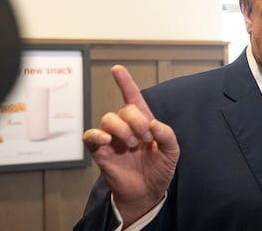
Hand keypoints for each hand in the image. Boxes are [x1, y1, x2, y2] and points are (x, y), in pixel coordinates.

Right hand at [82, 65, 179, 224]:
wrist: (148, 193)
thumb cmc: (158, 170)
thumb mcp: (172, 151)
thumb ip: (167, 135)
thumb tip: (154, 124)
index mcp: (143, 123)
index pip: (132, 97)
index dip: (125, 82)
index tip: (117, 69)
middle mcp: (126, 128)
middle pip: (124, 110)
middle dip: (137, 121)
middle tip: (145, 139)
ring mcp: (112, 139)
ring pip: (108, 119)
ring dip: (123, 129)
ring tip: (132, 145)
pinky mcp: (100, 151)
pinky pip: (90, 136)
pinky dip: (96, 134)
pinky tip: (108, 140)